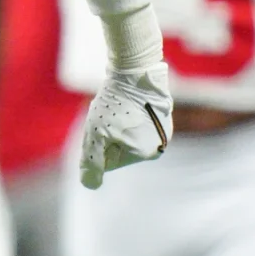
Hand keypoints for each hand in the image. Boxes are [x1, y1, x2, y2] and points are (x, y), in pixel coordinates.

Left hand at [80, 62, 172, 188]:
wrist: (135, 70)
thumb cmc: (114, 104)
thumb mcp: (95, 135)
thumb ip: (91, 163)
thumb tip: (91, 185)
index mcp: (145, 154)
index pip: (109, 161)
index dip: (99, 144)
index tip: (103, 125)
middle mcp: (160, 145)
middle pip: (120, 149)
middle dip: (109, 135)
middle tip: (109, 115)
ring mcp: (164, 129)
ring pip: (127, 134)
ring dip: (117, 124)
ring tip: (119, 107)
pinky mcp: (163, 114)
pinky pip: (137, 121)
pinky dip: (128, 113)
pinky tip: (128, 101)